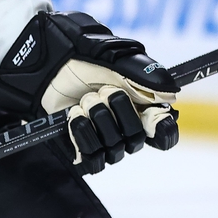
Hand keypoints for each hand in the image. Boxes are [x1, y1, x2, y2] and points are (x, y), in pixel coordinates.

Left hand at [0, 11, 178, 173]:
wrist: (44, 62)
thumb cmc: (80, 56)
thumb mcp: (115, 59)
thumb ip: (145, 74)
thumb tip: (173, 93)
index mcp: (140, 106)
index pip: (164, 133)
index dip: (163, 130)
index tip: (153, 117)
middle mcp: (124, 127)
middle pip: (137, 141)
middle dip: (118, 113)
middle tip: (100, 92)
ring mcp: (102, 140)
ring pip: (115, 151)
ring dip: (98, 122)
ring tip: (82, 101)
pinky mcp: (79, 149)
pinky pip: (93, 161)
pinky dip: (84, 137)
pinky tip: (74, 117)